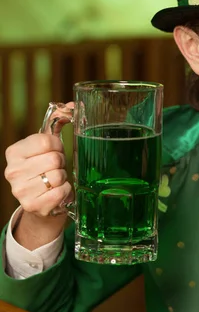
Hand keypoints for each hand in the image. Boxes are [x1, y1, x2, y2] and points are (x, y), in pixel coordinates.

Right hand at [4, 113, 72, 247]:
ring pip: (58, 176)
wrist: (42, 203)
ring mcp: (20, 191)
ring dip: (63, 178)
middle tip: (56, 169)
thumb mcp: (47, 145)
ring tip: (55, 181)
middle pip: (54, 159)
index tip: (55, 151)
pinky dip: (65, 192)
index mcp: (14, 152)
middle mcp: (12, 171)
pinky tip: (57, 192)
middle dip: (61, 163)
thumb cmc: (46, 169)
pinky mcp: (32, 206)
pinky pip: (60, 192)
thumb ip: (58, 122)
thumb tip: (72, 105)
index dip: (57, 146)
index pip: (46, 141)